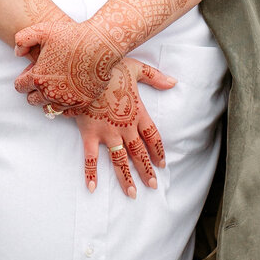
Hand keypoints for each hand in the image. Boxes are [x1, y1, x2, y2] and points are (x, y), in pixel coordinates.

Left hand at [13, 16, 119, 109]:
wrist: (101, 44)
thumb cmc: (72, 35)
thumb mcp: (43, 30)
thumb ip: (23, 39)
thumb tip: (17, 53)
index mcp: (38, 77)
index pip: (20, 87)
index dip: (24, 78)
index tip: (32, 70)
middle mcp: (50, 92)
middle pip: (33, 100)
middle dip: (34, 91)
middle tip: (44, 78)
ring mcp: (67, 100)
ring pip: (50, 109)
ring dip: (49, 99)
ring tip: (56, 86)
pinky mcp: (83, 103)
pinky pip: (68, 113)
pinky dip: (65, 106)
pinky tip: (68, 94)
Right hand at [69, 57, 173, 198]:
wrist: (86, 70)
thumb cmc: (110, 67)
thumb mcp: (136, 68)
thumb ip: (155, 77)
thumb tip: (174, 82)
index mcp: (138, 113)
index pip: (153, 137)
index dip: (158, 151)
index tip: (162, 165)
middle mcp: (126, 127)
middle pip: (139, 153)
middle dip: (146, 170)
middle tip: (152, 185)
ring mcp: (108, 132)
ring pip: (120, 160)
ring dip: (126, 177)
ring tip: (132, 193)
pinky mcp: (90, 133)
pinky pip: (90, 158)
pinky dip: (91, 173)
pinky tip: (92, 187)